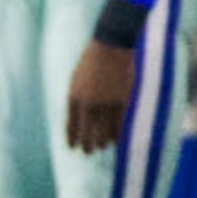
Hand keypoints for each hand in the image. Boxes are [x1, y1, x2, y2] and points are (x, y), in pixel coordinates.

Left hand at [65, 39, 136, 154]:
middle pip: (88, 131)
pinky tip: (117, 140)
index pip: (72, 124)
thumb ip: (77, 96)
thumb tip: (78, 116)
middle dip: (88, 144)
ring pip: (105, 131)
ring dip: (103, 141)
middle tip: (88, 152)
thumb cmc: (92, 59)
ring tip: (102, 147)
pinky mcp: (124, 101)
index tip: (73, 147)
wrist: (111, 44)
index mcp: (74, 96)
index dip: (72, 137)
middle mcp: (89, 103)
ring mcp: (107, 103)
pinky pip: (121, 124)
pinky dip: (119, 134)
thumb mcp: (77, 78)